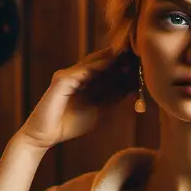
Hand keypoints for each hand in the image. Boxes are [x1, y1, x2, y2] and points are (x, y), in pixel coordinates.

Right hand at [17, 47, 137, 149]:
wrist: (45, 136)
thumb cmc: (70, 124)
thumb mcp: (100, 109)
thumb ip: (114, 97)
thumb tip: (134, 86)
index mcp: (86, 81)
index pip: (108, 69)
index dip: (126, 65)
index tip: (145, 63)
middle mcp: (77, 74)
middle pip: (102, 61)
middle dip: (121, 58)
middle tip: (141, 53)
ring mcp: (68, 75)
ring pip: (93, 62)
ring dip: (111, 57)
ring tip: (130, 54)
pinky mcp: (61, 80)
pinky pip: (81, 70)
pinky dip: (96, 65)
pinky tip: (111, 62)